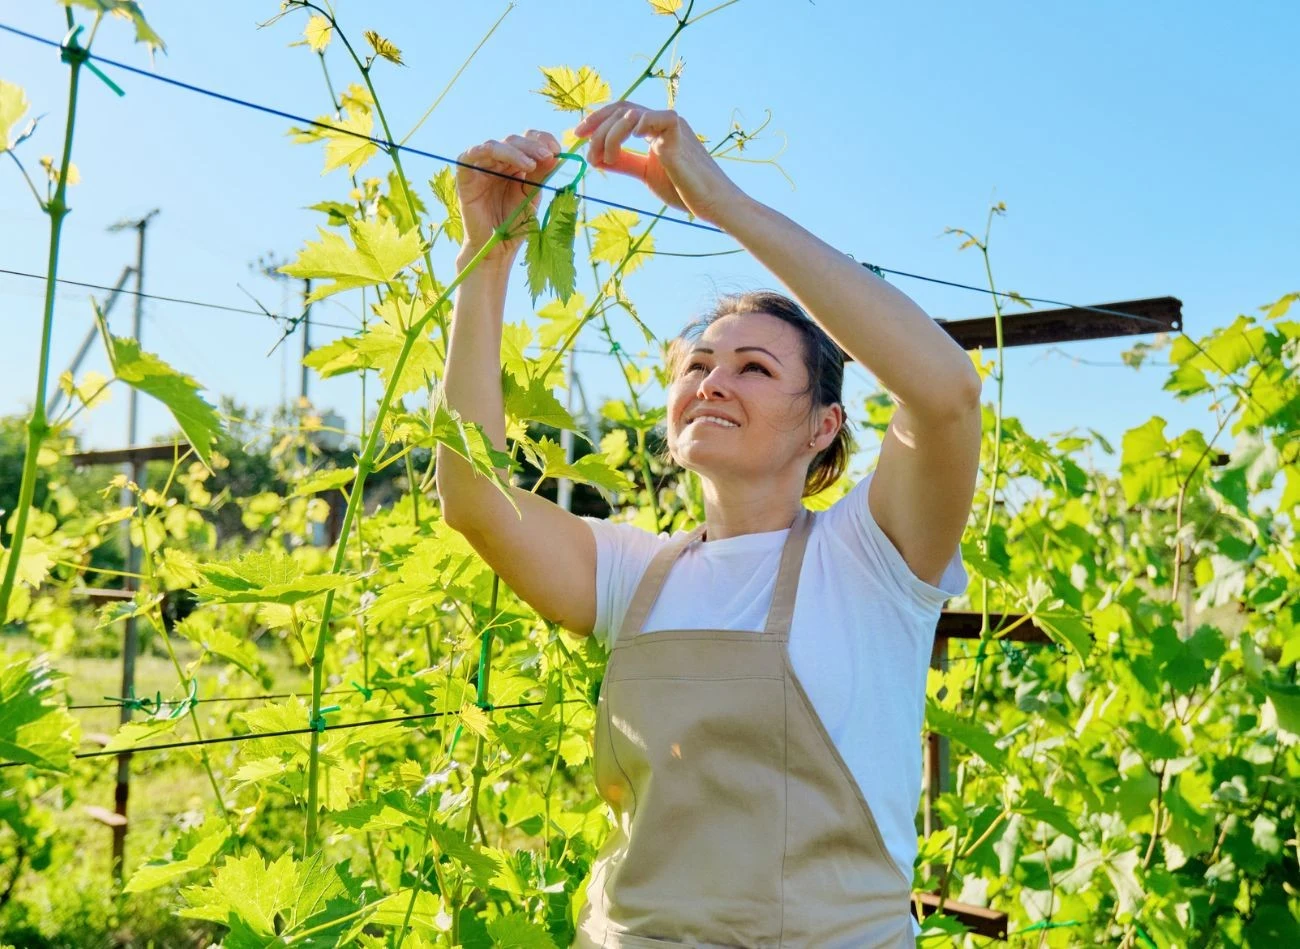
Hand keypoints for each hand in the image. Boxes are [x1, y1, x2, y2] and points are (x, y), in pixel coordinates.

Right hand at [455, 129, 561, 261]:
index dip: (542, 140)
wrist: (497, 248)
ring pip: (495, 145)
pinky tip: (505, 158)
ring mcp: (480, 167)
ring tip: (532, 165)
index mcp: (515, 165)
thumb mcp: (532, 197)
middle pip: (513, 141)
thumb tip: (554, 156)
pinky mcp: (465, 175)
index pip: (528, 141)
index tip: (558, 151)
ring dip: (516, 151)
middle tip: (548, 156)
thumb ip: (540, 176)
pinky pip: (470, 155)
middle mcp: (498, 163)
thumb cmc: (515, 225)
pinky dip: (487, 151)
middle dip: (532, 147)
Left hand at [574, 102, 747, 225]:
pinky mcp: (677, 131)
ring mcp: (670, 124)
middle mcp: (661, 121)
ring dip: (608, 135)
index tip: (578, 135)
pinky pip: (651, 117)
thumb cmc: (683, 190)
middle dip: (596, 127)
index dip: (597, 120)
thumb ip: (624, 162)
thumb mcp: (645, 174)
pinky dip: (634, 126)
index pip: (621, 113)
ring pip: (629, 114)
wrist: (711, 202)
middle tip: (584, 148)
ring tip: (603, 159)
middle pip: (621, 110)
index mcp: (655, 128)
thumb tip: (597, 157)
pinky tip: (625, 146)